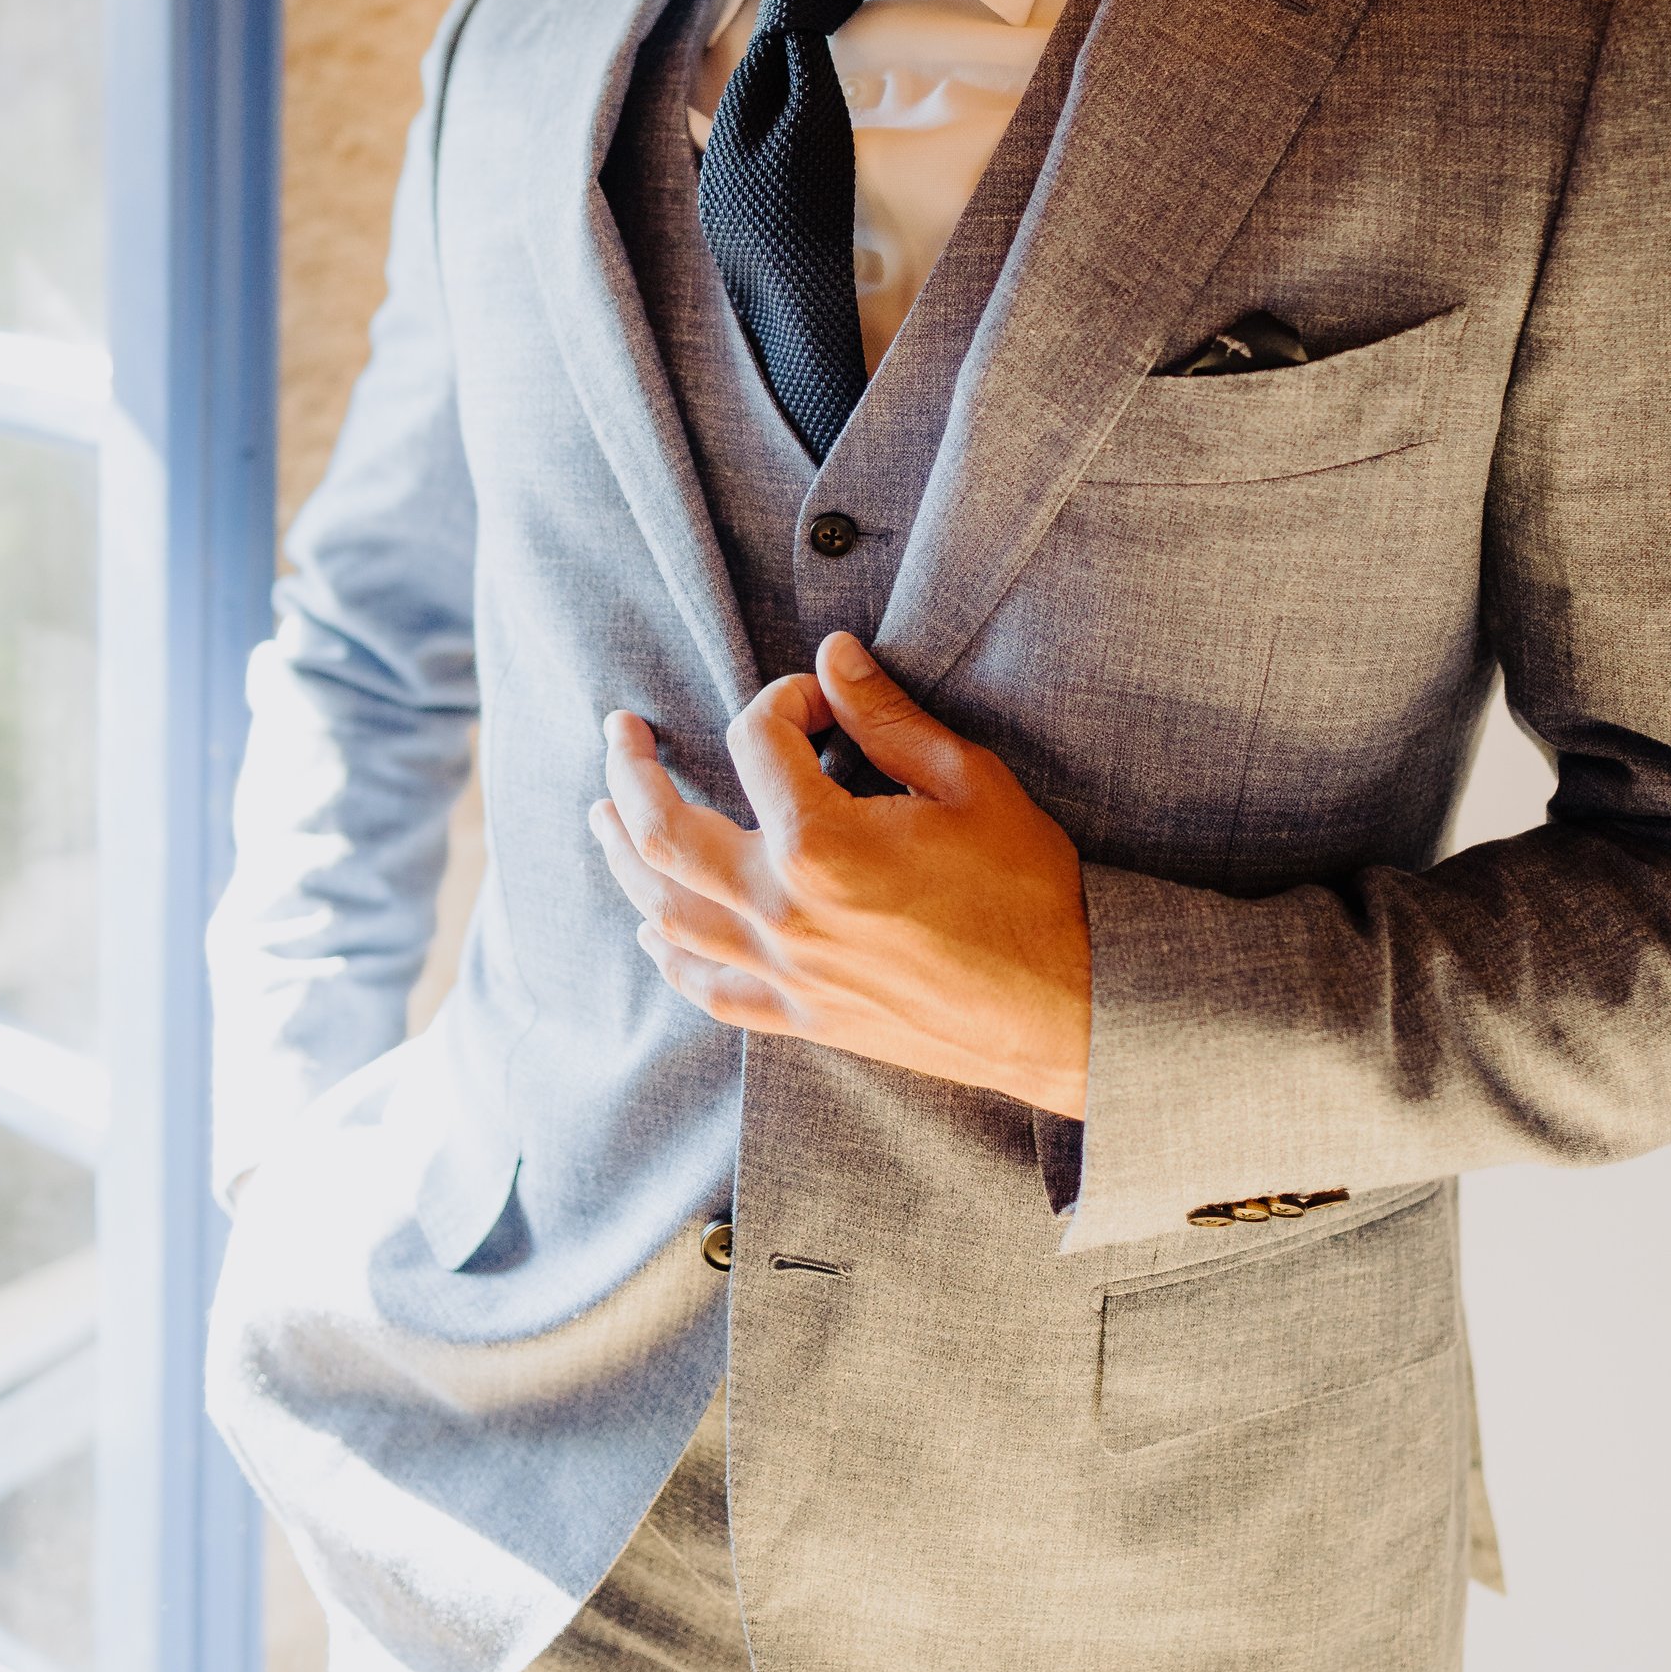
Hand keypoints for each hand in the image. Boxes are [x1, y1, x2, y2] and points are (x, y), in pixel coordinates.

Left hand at [590, 632, 1091, 1115]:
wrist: (1068, 1009)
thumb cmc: (1030, 893)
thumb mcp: (970, 783)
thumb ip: (888, 717)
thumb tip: (832, 654)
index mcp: (821, 844)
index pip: (756, 740)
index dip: (784, 700)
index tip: (821, 700)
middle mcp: (784, 910)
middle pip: (664, 834)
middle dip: (630, 773)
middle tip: (619, 732)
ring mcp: (786, 970)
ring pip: (667, 913)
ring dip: (624, 860)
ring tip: (601, 819)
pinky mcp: (802, 1016)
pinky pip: (707, 988)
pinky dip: (670, 954)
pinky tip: (653, 931)